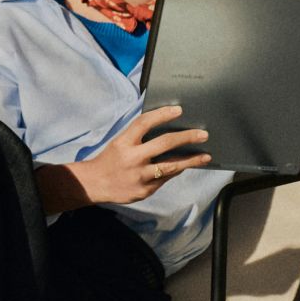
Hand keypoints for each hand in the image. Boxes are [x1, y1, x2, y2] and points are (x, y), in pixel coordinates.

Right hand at [65, 106, 212, 205]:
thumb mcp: (119, 143)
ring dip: (191, 160)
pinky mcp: (144, 190)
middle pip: (164, 143)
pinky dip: (176, 171)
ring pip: (171, 166)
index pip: (144, 123)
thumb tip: (167, 127)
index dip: (162, 114)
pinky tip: (185, 166)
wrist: (94, 184)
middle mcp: (132, 158)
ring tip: (205, 156)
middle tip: (203, 134)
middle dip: (186, 137)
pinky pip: (166, 179)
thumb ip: (138, 136)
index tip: (179, 110)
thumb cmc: (110, 160)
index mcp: (123, 143)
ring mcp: (139, 176)